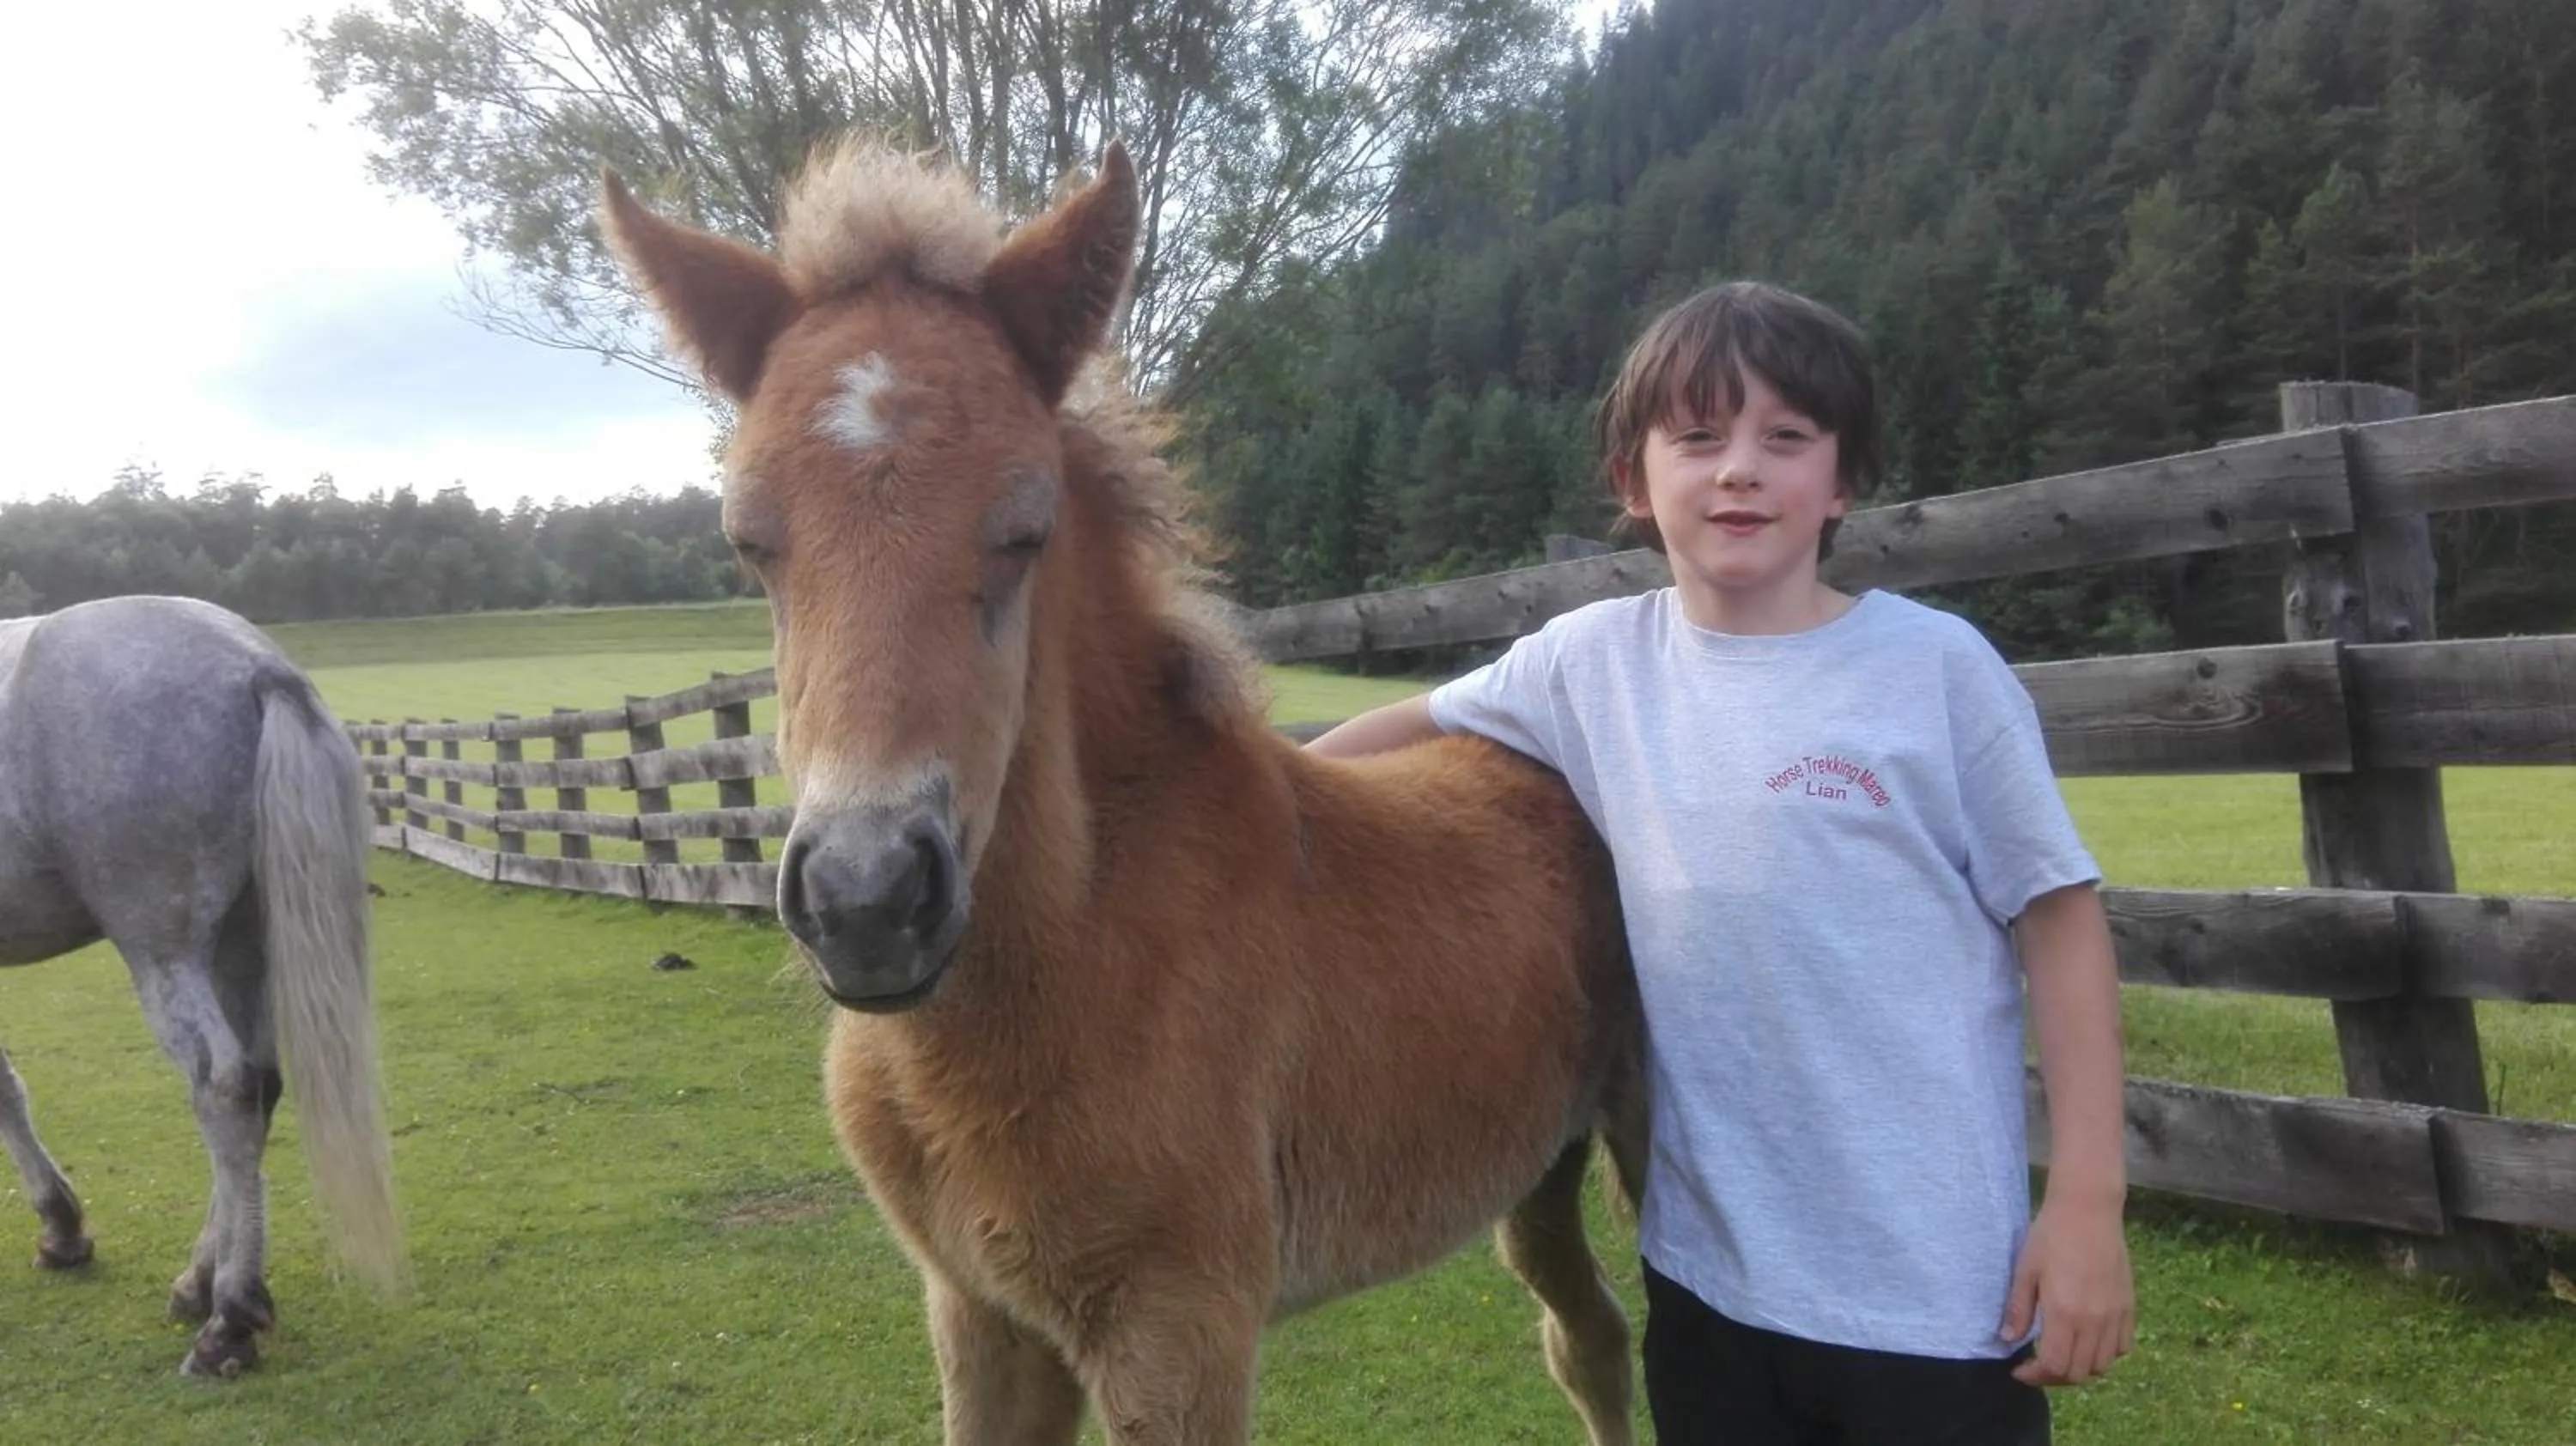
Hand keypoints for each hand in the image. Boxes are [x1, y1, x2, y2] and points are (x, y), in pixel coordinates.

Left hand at [2000, 1195, 2133, 1385]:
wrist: (2088, 1210)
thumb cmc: (2051, 1236)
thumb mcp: (2025, 1271)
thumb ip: (2018, 1310)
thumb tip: (2007, 1340)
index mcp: (2065, 1314)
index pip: (2054, 1367)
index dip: (2035, 1376)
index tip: (2019, 1369)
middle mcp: (2094, 1321)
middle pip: (2079, 1373)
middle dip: (2054, 1377)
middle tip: (2036, 1364)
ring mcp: (2115, 1316)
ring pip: (2103, 1365)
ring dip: (2080, 1368)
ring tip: (2062, 1354)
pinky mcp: (2128, 1307)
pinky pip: (2123, 1347)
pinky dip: (2106, 1354)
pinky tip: (2088, 1341)